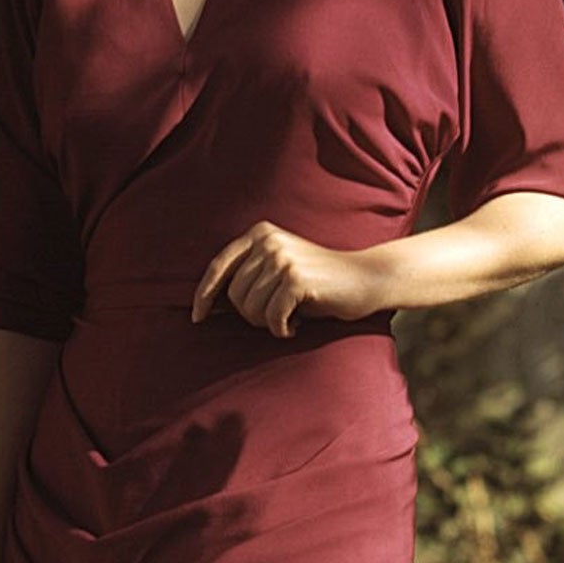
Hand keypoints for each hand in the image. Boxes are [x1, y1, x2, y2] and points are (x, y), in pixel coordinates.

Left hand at [191, 221, 383, 336]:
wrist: (365, 278)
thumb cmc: (319, 282)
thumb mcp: (279, 268)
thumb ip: (249, 276)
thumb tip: (209, 304)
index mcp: (259, 233)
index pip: (218, 266)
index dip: (204, 294)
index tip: (197, 317)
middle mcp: (267, 241)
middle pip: (234, 294)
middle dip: (251, 315)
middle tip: (277, 317)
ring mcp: (281, 258)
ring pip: (251, 309)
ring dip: (268, 323)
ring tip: (289, 317)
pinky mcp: (295, 279)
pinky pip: (272, 318)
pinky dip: (282, 329)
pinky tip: (297, 324)